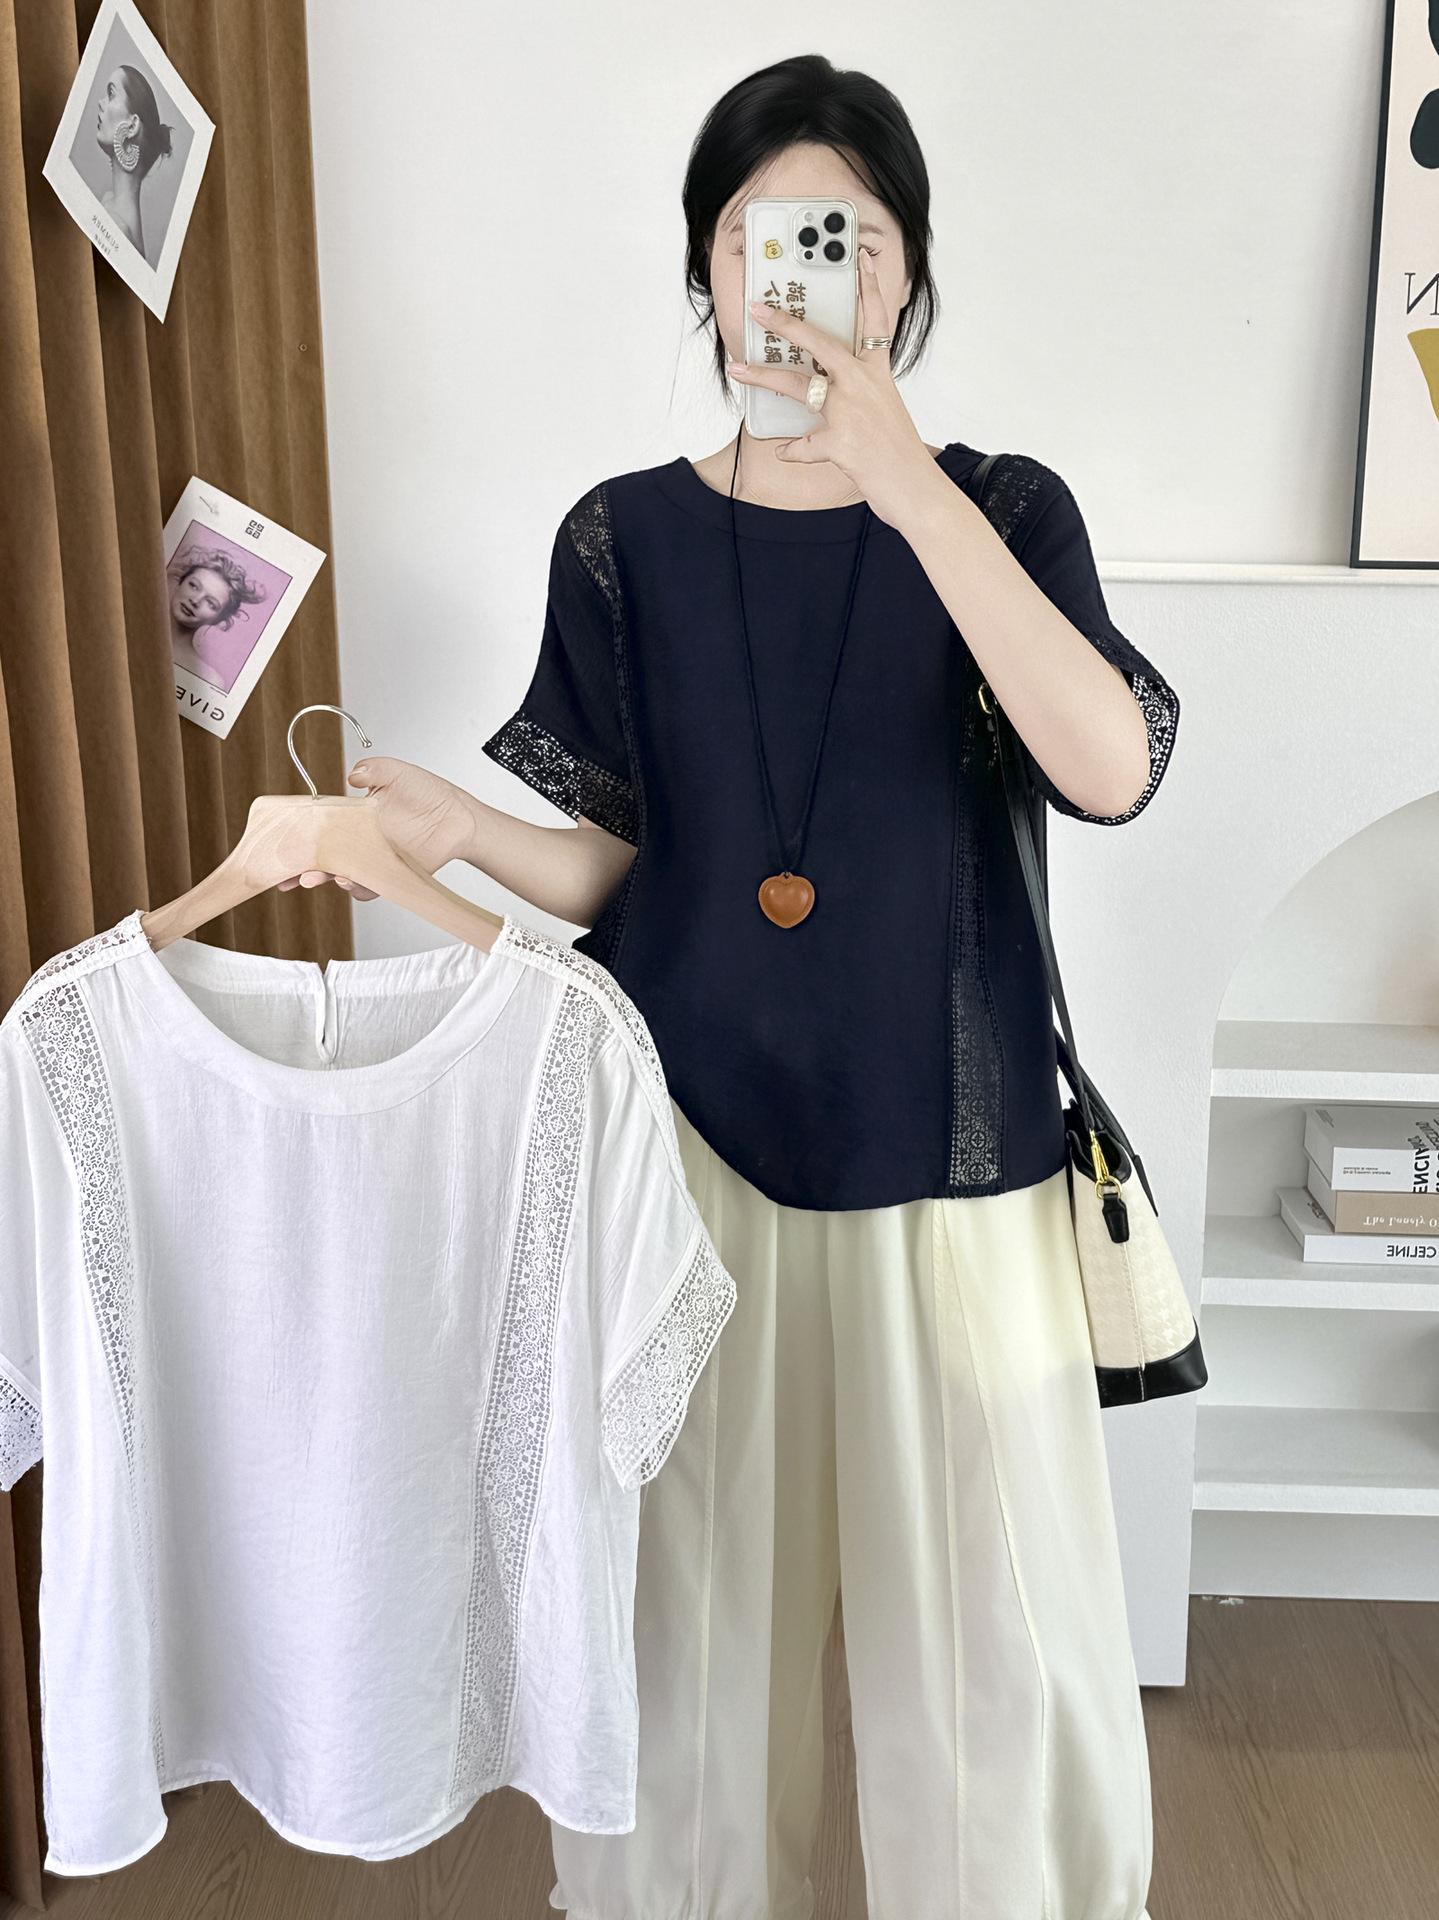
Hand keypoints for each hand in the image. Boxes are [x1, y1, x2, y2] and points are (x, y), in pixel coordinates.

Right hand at [276, 755, 475, 900]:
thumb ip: (374, 769)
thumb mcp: (397, 772)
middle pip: (320, 859)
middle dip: (300, 869)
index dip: (296, 838)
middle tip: (291, 874)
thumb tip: (352, 774)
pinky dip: (356, 887)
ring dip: (326, 879)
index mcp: (350, 817)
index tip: (279, 844)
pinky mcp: (388, 876)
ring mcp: (371, 860)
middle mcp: (356, 842)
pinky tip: (348, 879)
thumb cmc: (427, 792)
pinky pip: (367, 888)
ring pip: (339, 876)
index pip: (315, 830)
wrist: (457, 816)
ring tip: (319, 876)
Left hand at [726, 246, 943, 531]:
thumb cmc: (900, 454)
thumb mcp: (885, 413)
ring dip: (762, 377)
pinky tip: (784, 451)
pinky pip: (802, 444)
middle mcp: (863, 385)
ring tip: (737, 368)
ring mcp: (849, 411)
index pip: (875, 321)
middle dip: (786, 323)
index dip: (868, 288)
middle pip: (820, 343)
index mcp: (878, 374)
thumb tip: (829, 394)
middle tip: (759, 308)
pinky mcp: (838, 441)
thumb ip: (859, 396)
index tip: (859, 259)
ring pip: (798, 386)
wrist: (915, 489)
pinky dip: (793, 450)